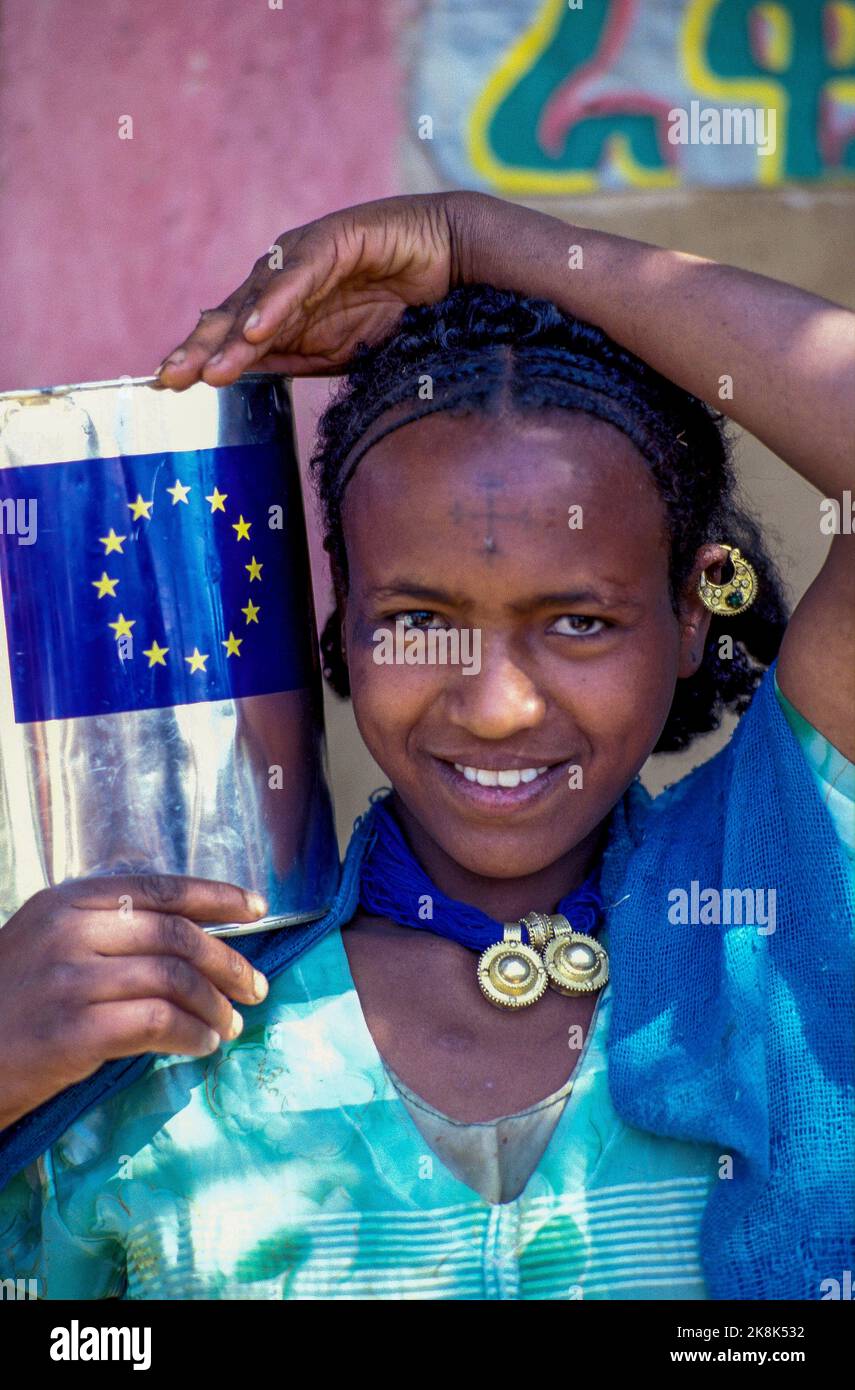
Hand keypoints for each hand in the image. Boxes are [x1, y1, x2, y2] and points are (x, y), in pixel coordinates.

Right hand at [0, 874, 268, 1131]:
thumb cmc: (5, 1004)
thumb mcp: (44, 943)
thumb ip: (104, 931)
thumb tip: (188, 939)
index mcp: (66, 902)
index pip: (159, 889)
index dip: (216, 897)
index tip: (255, 909)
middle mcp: (70, 931)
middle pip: (177, 935)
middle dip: (228, 960)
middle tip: (256, 986)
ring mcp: (71, 981)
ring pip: (175, 980)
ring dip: (215, 1004)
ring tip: (230, 1024)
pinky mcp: (74, 1032)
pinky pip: (158, 1023)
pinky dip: (192, 1034)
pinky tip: (202, 1044)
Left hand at [155, 191, 477, 387]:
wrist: (451, 263)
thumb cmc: (398, 307)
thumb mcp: (337, 350)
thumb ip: (292, 359)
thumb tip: (243, 378)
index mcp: (283, 307)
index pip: (233, 337)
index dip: (202, 359)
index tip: (167, 389)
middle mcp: (284, 279)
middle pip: (233, 317)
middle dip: (199, 349)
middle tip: (167, 379)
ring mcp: (305, 257)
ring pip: (259, 301)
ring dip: (232, 338)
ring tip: (207, 371)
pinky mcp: (334, 240)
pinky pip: (299, 277)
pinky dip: (276, 303)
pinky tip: (255, 331)